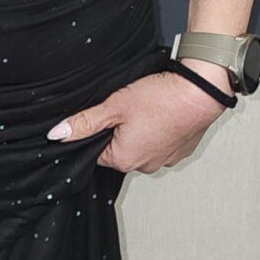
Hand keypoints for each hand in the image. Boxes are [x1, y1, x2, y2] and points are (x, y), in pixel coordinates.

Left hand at [46, 66, 232, 174]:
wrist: (201, 93)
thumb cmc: (161, 99)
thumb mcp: (114, 106)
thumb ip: (84, 122)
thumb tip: (58, 134)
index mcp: (124, 160)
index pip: (98, 151)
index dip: (101, 130)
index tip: (110, 115)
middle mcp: (144, 166)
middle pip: (120, 150)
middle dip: (121, 130)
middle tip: (131, 109)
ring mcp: (165, 161)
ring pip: (142, 146)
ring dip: (142, 131)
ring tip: (149, 110)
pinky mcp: (181, 152)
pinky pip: (162, 144)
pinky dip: (161, 131)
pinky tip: (163, 115)